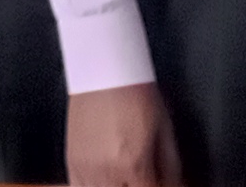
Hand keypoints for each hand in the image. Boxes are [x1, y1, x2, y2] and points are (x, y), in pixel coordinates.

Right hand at [66, 82, 181, 186]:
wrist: (103, 69)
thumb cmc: (133, 92)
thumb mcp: (164, 129)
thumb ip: (170, 165)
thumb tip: (174, 183)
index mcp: (132, 164)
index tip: (161, 182)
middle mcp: (106, 172)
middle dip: (138, 186)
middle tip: (143, 177)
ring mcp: (85, 169)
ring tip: (126, 176)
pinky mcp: (72, 162)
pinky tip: (107, 181)